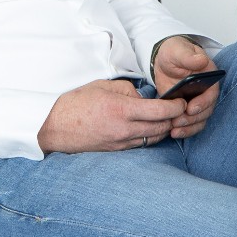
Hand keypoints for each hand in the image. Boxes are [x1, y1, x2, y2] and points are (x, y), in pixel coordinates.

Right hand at [37, 79, 185, 153]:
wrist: (54, 127)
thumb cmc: (76, 104)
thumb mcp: (103, 86)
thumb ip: (128, 90)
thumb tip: (143, 98)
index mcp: (122, 110)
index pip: (160, 111)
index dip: (176, 107)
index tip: (181, 102)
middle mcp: (124, 130)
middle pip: (162, 127)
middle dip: (174, 118)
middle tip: (180, 109)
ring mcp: (121, 143)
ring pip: (154, 138)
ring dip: (164, 129)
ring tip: (167, 119)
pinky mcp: (117, 150)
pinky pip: (142, 144)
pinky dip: (150, 136)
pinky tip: (150, 128)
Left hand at [152, 35, 219, 140]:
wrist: (164, 61)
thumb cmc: (174, 53)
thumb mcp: (177, 51)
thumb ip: (188, 57)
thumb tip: (201, 60)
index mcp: (209, 76)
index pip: (211, 93)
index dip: (203, 103)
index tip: (190, 108)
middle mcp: (206, 91)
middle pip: (206, 111)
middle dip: (193, 119)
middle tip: (178, 122)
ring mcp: (198, 102)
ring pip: (199, 120)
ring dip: (188, 127)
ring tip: (174, 130)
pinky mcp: (188, 110)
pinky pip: (191, 124)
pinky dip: (184, 131)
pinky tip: (173, 133)